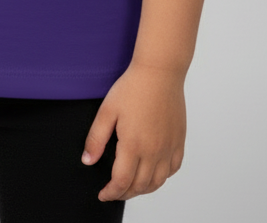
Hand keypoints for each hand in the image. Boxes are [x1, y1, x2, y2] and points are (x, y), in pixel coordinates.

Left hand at [81, 61, 185, 200]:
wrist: (160, 72)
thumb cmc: (133, 87)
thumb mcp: (107, 110)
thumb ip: (96, 138)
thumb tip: (87, 161)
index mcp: (133, 145)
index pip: (122, 182)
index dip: (111, 193)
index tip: (103, 194)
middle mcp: (154, 151)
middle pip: (140, 186)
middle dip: (125, 193)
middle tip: (114, 191)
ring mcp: (169, 147)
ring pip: (158, 182)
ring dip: (143, 189)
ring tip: (131, 186)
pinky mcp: (179, 140)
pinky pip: (173, 169)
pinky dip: (162, 177)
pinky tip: (153, 172)